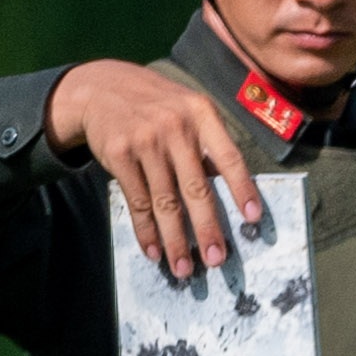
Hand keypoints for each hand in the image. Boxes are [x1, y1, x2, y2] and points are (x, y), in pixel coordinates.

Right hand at [49, 58, 264, 283]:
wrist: (101, 87)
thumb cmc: (158, 106)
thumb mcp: (188, 110)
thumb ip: (208, 144)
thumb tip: (229, 194)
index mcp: (202, 115)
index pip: (229, 157)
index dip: (242, 188)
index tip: (254, 218)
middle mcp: (176, 127)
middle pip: (195, 188)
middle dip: (208, 228)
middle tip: (216, 260)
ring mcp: (145, 141)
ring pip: (164, 201)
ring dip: (174, 239)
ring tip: (183, 268)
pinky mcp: (118, 154)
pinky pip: (136, 200)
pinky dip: (145, 229)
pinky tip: (153, 249)